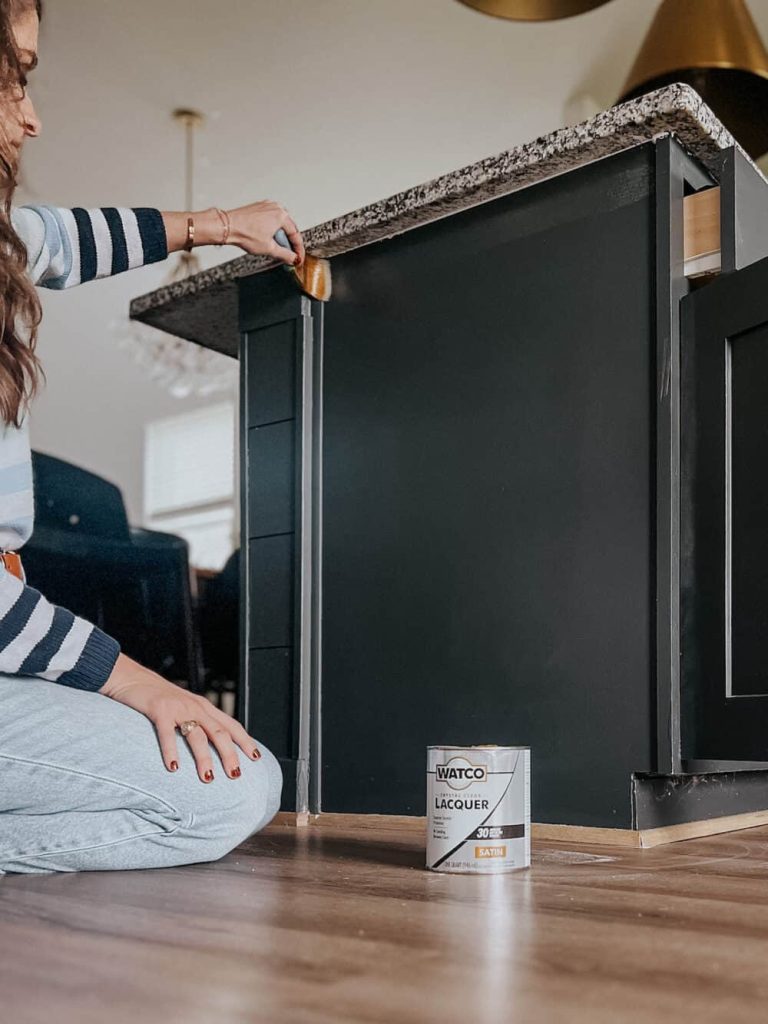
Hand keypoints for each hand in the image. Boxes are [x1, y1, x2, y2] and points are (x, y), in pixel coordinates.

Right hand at [99, 653, 261, 782]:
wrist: (132, 677)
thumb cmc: (159, 698)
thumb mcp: (184, 707)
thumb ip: (198, 722)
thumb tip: (212, 746)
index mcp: (204, 707)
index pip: (231, 725)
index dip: (245, 741)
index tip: (256, 758)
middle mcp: (195, 707)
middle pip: (219, 733)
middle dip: (229, 755)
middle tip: (235, 775)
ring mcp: (178, 708)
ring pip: (197, 736)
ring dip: (204, 758)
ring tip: (209, 779)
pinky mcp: (159, 710)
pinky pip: (167, 734)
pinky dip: (171, 751)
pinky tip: (174, 768)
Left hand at [227, 200, 305, 265]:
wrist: (227, 227)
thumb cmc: (244, 233)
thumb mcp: (269, 249)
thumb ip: (285, 255)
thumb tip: (293, 259)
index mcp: (281, 215)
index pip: (296, 235)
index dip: (298, 250)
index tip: (298, 258)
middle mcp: (275, 208)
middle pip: (288, 229)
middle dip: (288, 243)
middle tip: (287, 255)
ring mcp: (266, 206)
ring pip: (279, 224)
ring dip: (279, 237)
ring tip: (273, 248)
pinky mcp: (258, 208)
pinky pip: (270, 220)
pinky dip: (271, 230)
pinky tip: (265, 239)